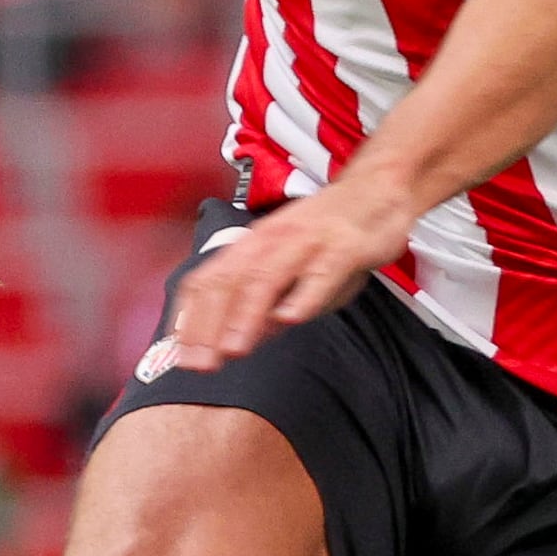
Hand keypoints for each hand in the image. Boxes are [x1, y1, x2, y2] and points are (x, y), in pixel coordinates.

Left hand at [157, 176, 413, 373]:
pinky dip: (304, 296)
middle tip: (200, 365)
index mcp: (251, 246)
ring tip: (234, 350)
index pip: (206, 282)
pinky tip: (292, 320)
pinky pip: (321, 273)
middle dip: (209, 326)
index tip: (180, 357)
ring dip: (246, 315)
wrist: (376, 191)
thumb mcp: (290, 272)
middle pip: (228, 282)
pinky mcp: (343, 246)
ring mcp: (306, 242)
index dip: (189, 320)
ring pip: (267, 278)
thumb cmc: (328, 234)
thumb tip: (234, 343)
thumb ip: (262, 307)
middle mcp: (270, 241)